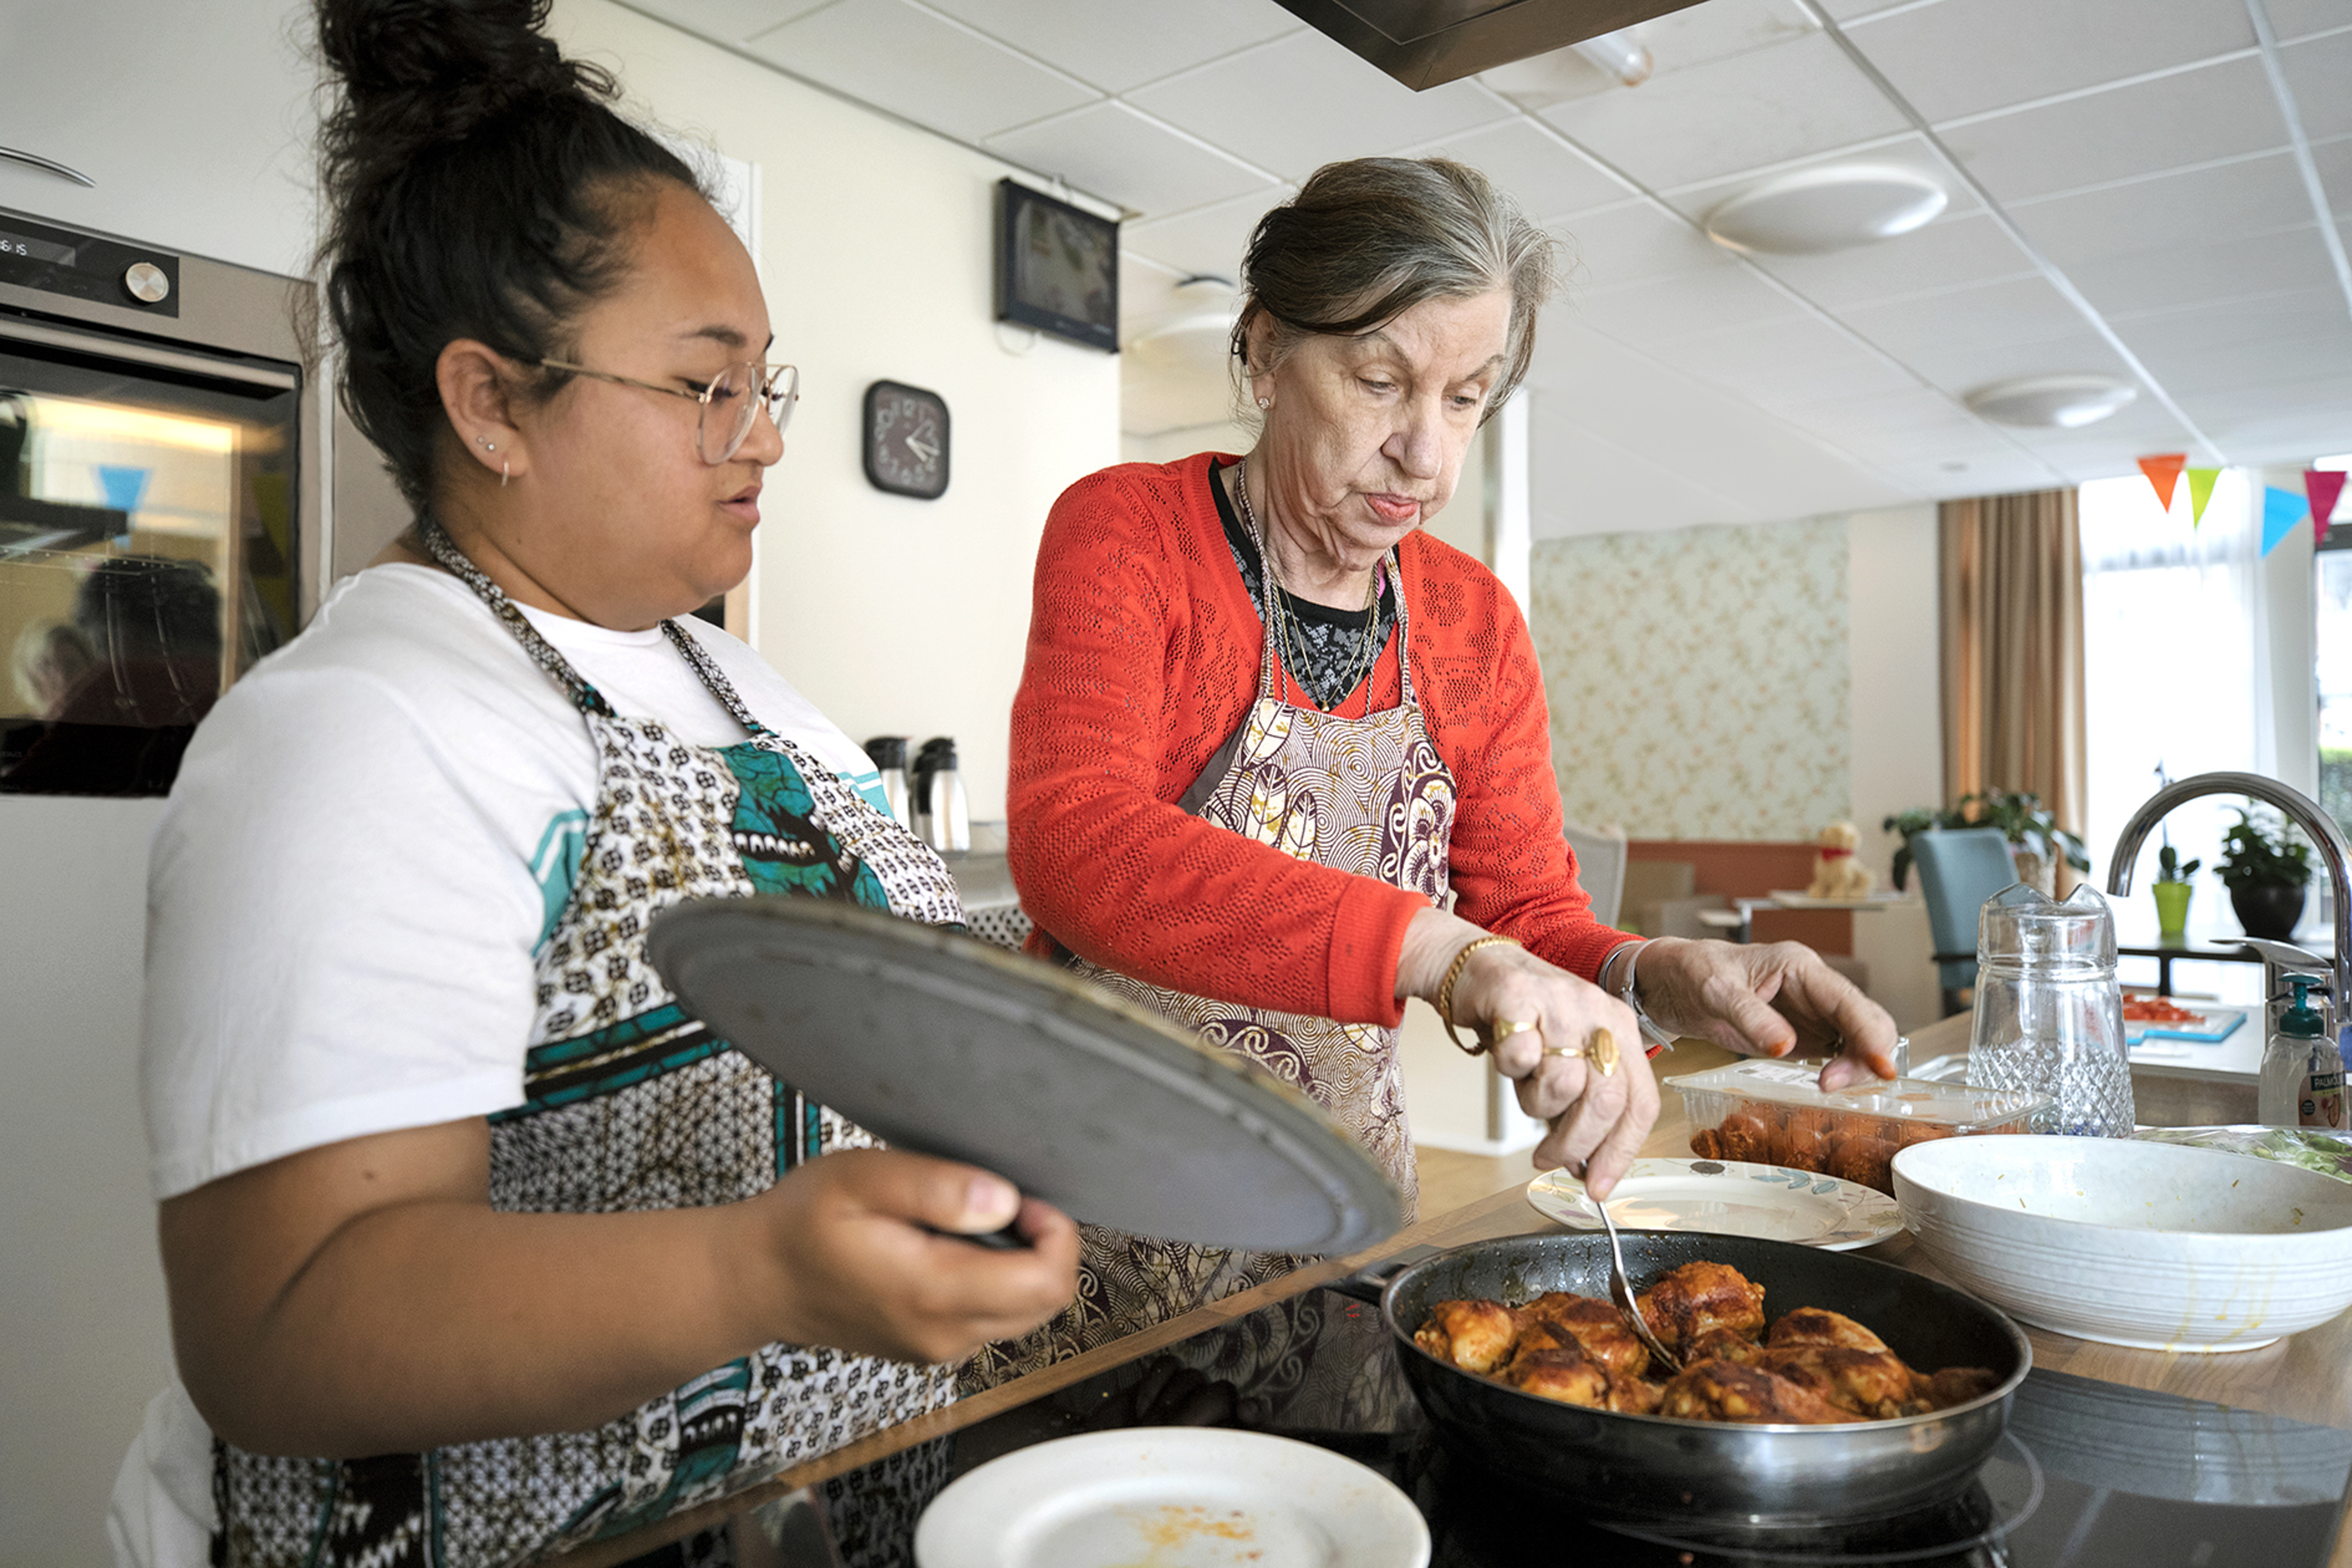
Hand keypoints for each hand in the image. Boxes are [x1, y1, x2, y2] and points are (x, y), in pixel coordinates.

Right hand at [742, 1148, 1079, 1365]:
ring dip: (1019, 1265)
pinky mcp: (930, 1346)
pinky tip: (950, 1247)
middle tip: (1001, 1203)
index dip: (1055, 1233)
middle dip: (1044, 1248)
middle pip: (1045, 1303)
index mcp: (932, 1293)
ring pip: (1023, 1313)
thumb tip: (1003, 1200)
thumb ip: (936, 1187)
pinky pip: (991, 1319)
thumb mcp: (861, 1179)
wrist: (757, 1279)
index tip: (1024, 1197)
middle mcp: (943, 1334)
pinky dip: (993, 1282)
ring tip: (968, 1222)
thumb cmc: (802, 1224)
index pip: (1045, 1283)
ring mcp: (938, 1347)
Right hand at [1398, 911, 1659, 1198]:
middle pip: (1606, 1100)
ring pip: (1562, 1083)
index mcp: (1621, 1029)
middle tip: (1549, 1159)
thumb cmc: (1525, 1022)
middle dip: (1575, 1144)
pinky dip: (1508, 1067)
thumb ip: (1580, 1110)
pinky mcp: (1519, 995)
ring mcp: (1562, 1001)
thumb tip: (1584, 1168)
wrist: (1477, 968)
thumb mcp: (1565, 1063)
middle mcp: (1599, 1012)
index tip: (1598, 1187)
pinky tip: (1505, 1054)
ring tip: (1524, 1087)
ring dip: (1536, 1103)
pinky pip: (1519, 1056)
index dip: (1620, 1153)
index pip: (1640, 1103)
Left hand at [1630, 937, 1897, 1090]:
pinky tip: (1828, 1085)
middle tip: (1834, 1085)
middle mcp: (1814, 987)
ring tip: (1827, 1086)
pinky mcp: (1804, 1033)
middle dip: (1865, 1054)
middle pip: (1866, 1020)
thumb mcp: (1715, 991)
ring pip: (1859, 1038)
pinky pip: (1839, 1051)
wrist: (1673, 982)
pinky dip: (1843, 1070)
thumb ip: (1751, 1017)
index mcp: (1799, 966)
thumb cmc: (1693, 972)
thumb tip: (1785, 1046)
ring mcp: (1812, 1011)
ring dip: (1856, 1066)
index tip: (1881, 1067)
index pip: (1849, 1001)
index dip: (1871, 1035)